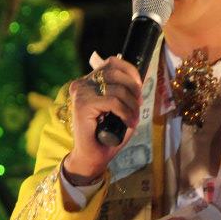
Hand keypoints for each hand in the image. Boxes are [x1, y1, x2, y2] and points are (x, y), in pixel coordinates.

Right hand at [63, 53, 142, 182]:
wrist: (93, 156)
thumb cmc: (108, 134)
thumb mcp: (121, 109)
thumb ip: (126, 92)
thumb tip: (139, 79)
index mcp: (89, 82)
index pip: (111, 63)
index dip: (130, 71)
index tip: (140, 87)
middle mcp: (82, 84)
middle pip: (115, 72)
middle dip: (133, 88)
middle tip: (139, 105)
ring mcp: (81, 93)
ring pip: (116, 88)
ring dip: (131, 104)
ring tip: (133, 118)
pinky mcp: (83, 105)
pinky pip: (113, 102)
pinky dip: (125, 112)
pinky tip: (128, 122)